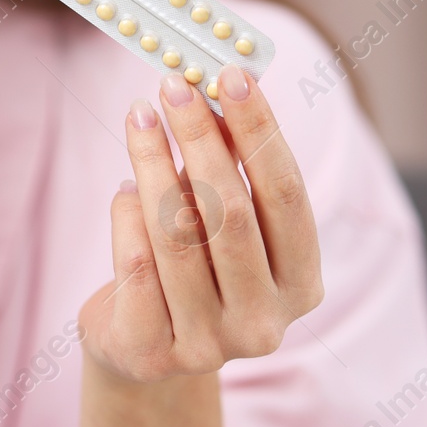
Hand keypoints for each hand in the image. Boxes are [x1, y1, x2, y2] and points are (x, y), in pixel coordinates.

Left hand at [78, 63, 323, 381]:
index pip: (286, 194)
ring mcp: (208, 345)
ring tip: (139, 115)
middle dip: (200, 136)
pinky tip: (124, 188)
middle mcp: (264, 323)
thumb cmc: (194, 263)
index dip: (259, 130)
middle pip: (232, 210)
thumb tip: (215, 85)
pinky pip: (135, 262)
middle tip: (173, 83)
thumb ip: (229, 167)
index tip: (232, 74)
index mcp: (302, 285)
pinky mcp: (150, 352)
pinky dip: (126, 213)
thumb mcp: (223, 219)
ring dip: (153, 160)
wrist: (143, 346)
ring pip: (176, 232)